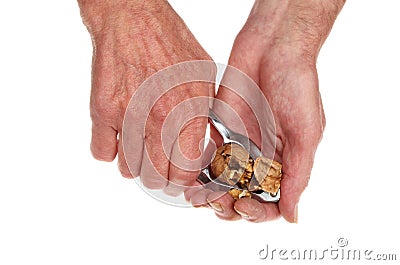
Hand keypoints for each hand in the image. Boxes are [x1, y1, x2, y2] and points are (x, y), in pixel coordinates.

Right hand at [78, 0, 213, 194]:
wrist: (132, 17)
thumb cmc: (171, 43)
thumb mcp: (205, 77)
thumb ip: (206, 115)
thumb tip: (203, 145)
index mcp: (190, 112)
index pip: (185, 172)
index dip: (184, 179)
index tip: (182, 174)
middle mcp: (159, 119)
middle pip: (155, 178)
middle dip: (160, 177)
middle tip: (161, 165)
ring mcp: (128, 116)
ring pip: (128, 170)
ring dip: (136, 164)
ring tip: (141, 146)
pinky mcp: (101, 110)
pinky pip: (101, 152)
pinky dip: (110, 150)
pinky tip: (119, 136)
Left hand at [186, 0, 344, 221]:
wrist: (273, 47)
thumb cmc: (297, 86)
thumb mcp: (307, 133)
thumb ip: (298, 175)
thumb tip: (292, 217)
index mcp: (285, 162)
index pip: (271, 201)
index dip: (259, 212)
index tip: (244, 207)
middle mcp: (261, 158)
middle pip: (244, 196)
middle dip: (231, 207)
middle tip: (221, 204)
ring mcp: (240, 144)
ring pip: (223, 183)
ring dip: (212, 195)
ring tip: (202, 198)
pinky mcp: (221, 129)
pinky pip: (208, 157)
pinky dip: (200, 172)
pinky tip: (193, 178)